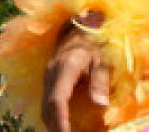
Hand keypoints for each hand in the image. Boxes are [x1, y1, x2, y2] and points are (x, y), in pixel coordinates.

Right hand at [42, 14, 111, 131]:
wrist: (81, 27)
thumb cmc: (96, 42)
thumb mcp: (103, 59)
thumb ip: (100, 81)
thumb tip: (101, 105)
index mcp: (66, 67)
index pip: (57, 99)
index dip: (60, 120)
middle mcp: (52, 73)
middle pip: (47, 107)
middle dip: (55, 127)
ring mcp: (48, 77)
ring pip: (44, 106)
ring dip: (53, 123)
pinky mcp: (49, 80)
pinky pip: (47, 102)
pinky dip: (53, 117)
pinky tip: (62, 125)